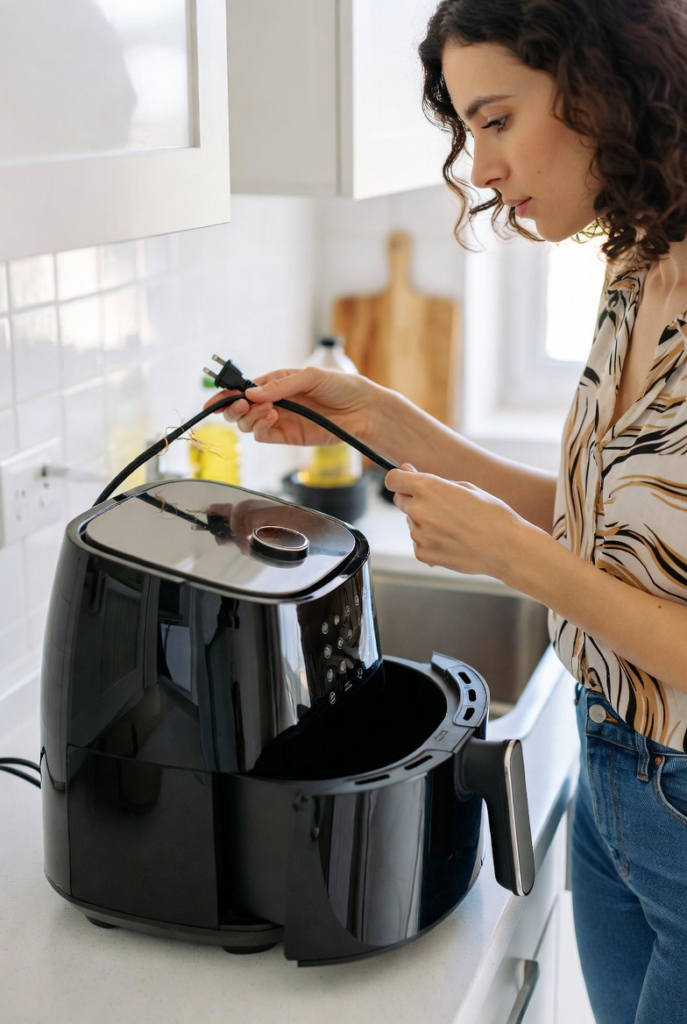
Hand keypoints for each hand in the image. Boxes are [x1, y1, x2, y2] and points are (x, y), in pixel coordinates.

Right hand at [203, 367, 372, 447]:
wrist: (363, 410)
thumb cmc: (342, 386)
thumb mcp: (310, 376)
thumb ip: (280, 385)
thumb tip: (252, 393)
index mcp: (276, 383)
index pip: (244, 389)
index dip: (227, 394)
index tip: (217, 398)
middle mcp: (274, 402)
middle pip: (239, 410)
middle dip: (232, 408)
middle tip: (238, 405)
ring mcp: (280, 420)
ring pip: (248, 424)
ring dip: (249, 417)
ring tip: (266, 410)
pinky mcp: (288, 436)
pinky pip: (263, 435)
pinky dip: (260, 428)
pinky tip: (272, 417)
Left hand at [384, 463, 528, 579]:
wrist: (507, 547)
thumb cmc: (491, 514)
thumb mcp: (464, 487)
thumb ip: (431, 480)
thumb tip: (407, 471)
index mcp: (428, 487)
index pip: (393, 479)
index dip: (399, 479)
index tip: (404, 483)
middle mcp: (418, 509)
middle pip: (400, 500)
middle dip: (414, 501)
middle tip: (442, 508)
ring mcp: (418, 534)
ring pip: (412, 523)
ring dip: (425, 523)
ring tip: (455, 528)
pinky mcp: (422, 554)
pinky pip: (419, 543)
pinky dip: (431, 543)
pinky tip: (453, 542)